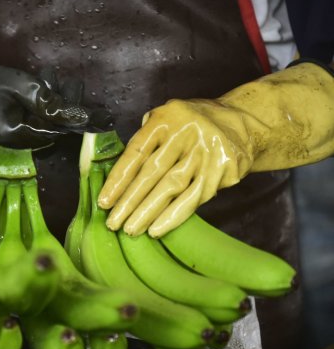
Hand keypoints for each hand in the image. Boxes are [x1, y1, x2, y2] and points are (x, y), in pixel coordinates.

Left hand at [98, 60, 333, 237]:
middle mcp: (186, 132)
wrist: (244, 123)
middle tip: (113, 223)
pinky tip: (157, 228)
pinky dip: (174, 216)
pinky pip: (194, 197)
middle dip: (129, 201)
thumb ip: (145, 140)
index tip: (104, 201)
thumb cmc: (191, 126)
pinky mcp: (223, 169)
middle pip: (152, 172)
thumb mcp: (166, 119)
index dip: (118, 179)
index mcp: (166, 119)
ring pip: (172, 187)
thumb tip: (119, 176)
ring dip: (148, 212)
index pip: (136, 152)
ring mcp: (206, 151)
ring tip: (130, 230)